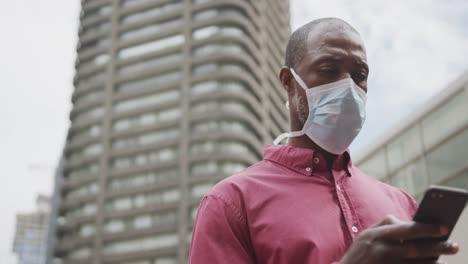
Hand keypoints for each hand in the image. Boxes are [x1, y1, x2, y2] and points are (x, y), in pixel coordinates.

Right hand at [339, 215, 458, 263]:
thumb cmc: (359, 253)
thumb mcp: (367, 235)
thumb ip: (385, 226)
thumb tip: (409, 223)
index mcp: (376, 235)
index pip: (406, 229)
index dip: (426, 228)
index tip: (444, 227)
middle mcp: (379, 249)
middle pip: (414, 248)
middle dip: (436, 247)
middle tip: (453, 246)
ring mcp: (383, 263)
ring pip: (414, 263)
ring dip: (431, 262)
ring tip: (442, 260)